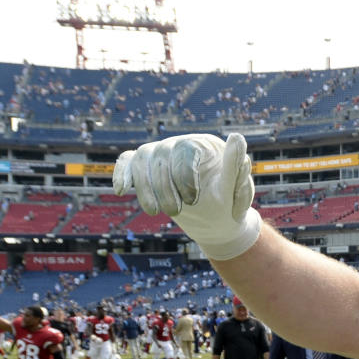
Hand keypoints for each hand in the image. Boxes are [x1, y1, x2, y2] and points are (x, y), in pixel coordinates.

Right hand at [112, 133, 260, 260]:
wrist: (217, 221)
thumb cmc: (230, 203)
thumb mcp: (237, 190)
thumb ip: (236, 166)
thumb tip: (237, 137)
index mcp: (205, 145)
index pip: (186, 149)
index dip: (185, 173)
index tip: (192, 199)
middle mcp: (180, 144)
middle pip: (162, 155)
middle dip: (164, 186)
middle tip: (175, 212)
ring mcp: (162, 154)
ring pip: (142, 160)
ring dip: (144, 186)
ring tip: (153, 211)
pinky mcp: (147, 167)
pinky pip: (128, 161)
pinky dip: (122, 173)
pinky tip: (121, 190)